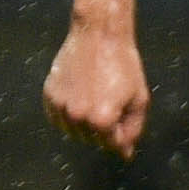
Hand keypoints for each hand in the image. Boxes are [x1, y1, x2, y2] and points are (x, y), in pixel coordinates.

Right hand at [44, 20, 151, 158]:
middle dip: (104, 128)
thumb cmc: (123, 65)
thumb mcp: (138, 100)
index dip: (122, 132)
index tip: (124, 112)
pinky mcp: (49, 96)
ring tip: (95, 97)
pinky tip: (80, 96)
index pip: (112, 146)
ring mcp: (61, 107)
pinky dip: (68, 115)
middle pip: (92, 140)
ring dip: (85, 123)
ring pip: (73, 132)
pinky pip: (58, 119)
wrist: (98, 35)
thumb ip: (133, 130)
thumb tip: (124, 154)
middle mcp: (78, 117)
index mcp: (102, 120)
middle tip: (111, 100)